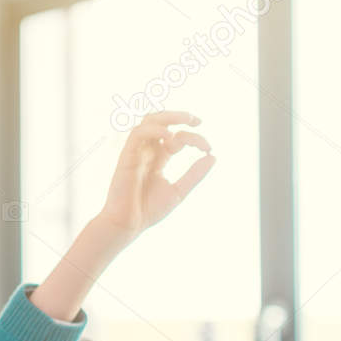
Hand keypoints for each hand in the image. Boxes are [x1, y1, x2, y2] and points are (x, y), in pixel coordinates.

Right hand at [96, 110, 215, 242]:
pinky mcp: (126, 157)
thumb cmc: (148, 211)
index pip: (177, 138)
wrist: (127, 225)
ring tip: (187, 119)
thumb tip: (213, 156)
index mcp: (157, 159)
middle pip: (161, 122)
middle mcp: (146, 152)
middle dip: (180, 116)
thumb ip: (194, 174)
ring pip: (149, 121)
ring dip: (169, 116)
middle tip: (198, 121)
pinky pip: (138, 134)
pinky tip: (170, 137)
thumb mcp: (179, 191)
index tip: (209, 149)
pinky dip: (155, 130)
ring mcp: (136, 153)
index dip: (195, 139)